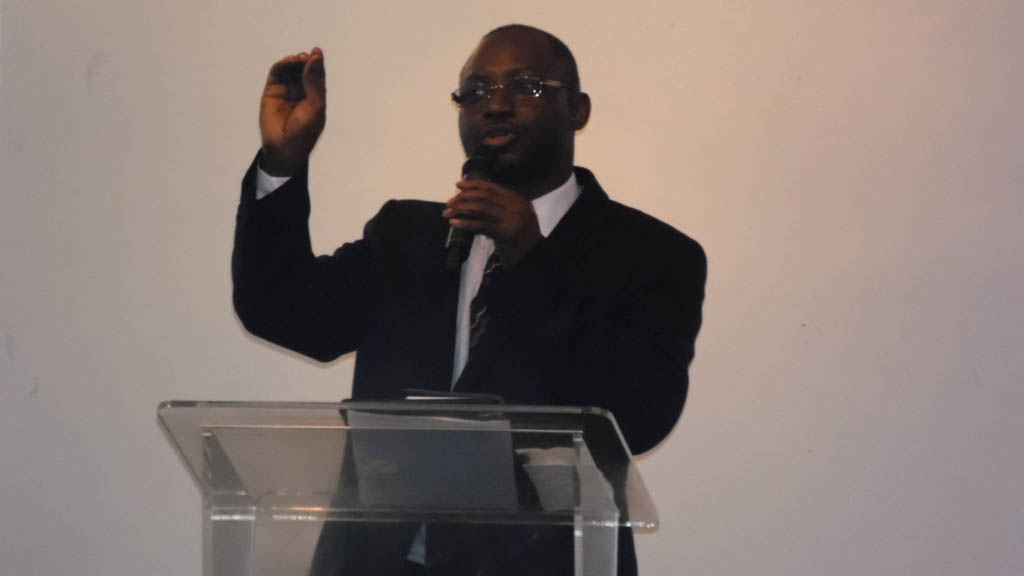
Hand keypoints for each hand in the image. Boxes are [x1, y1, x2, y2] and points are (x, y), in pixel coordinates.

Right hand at [259, 47, 325, 175]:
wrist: (284, 147)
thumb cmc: (305, 131)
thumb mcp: (316, 105)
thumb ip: (315, 82)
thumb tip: (314, 57)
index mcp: (315, 95)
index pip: (317, 74)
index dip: (317, 62)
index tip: (316, 52)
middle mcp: (301, 91)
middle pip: (304, 68)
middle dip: (305, 61)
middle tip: (305, 57)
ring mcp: (286, 90)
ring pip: (290, 68)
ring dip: (294, 61)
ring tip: (297, 59)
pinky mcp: (272, 90)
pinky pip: (277, 73)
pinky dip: (281, 65)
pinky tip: (287, 62)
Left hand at [444, 180, 541, 266]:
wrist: (534, 256)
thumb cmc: (520, 238)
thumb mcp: (513, 217)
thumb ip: (498, 206)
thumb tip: (470, 198)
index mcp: (518, 200)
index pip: (492, 187)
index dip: (473, 185)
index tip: (458, 186)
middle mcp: (517, 207)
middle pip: (484, 196)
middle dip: (464, 197)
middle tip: (449, 202)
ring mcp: (512, 219)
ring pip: (481, 207)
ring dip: (461, 209)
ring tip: (448, 213)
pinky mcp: (506, 234)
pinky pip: (481, 226)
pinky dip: (465, 223)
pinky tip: (455, 223)